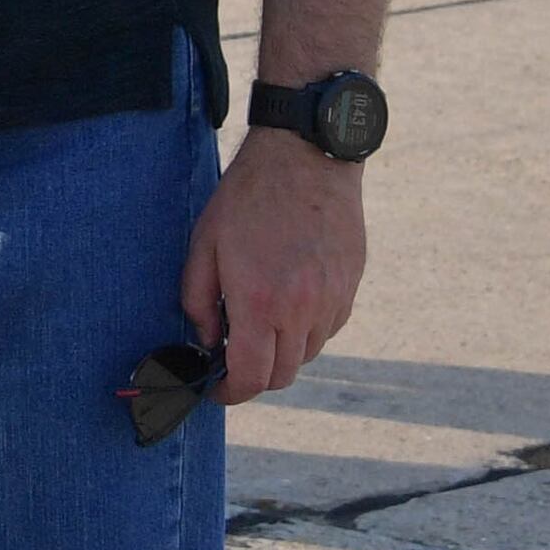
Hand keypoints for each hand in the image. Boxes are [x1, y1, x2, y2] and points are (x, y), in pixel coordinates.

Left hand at [180, 128, 368, 404]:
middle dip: (255, 376)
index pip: (251, 378)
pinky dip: (306, 328)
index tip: (217, 389)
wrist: (307, 155)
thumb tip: (209, 340)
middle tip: (233, 355)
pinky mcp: (350, 286)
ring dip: (281, 351)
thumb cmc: (248, 196)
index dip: (231, 393)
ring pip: (307, 353)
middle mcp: (302, 310)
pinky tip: (288, 298)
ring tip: (260, 319)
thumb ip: (198, 300)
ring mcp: (332, 300)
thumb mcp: (204, 243)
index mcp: (260, 302)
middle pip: (282, 375)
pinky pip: (328, 327)